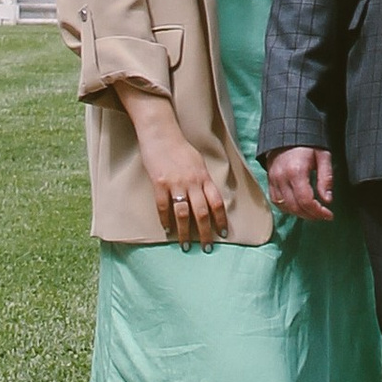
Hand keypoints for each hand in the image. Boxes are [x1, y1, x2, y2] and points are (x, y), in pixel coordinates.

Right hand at [118, 85, 231, 245]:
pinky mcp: (159, 184)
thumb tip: (208, 197)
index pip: (217, 202)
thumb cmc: (180, 147)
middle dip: (205, 232)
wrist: (161, 133)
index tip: (222, 234)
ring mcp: (176, 183)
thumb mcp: (198, 162)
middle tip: (206, 248)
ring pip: (183, 214)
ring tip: (186, 246)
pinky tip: (167, 229)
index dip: (221, 220)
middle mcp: (192, 182)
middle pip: (202, 212)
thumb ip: (203, 180)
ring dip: (185, 232)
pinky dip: (166, 220)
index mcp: (204, 177)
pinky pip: (164, 207)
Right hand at [267, 145, 336, 222]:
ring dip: (300, 214)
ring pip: (285, 207)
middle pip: (295, 207)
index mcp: (296, 171)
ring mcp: (273, 180)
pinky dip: (288, 208)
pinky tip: (298, 206)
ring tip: (313, 212)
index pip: (306, 201)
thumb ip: (325, 178)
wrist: (288, 130)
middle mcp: (282, 178)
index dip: (318, 212)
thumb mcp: (323, 156)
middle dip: (311, 215)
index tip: (329, 215)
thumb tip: (327, 200)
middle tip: (323, 216)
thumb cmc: (308, 142)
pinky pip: (276, 201)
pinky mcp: (269, 180)